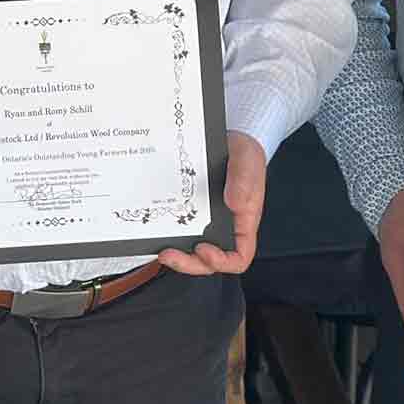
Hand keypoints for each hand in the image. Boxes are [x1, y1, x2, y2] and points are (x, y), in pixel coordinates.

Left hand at [161, 131, 265, 275]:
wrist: (229, 141)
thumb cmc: (244, 153)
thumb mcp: (247, 159)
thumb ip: (244, 180)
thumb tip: (234, 204)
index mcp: (243, 223)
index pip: (238, 257)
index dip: (221, 262)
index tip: (204, 249)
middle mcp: (223, 227)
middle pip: (208, 260)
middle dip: (189, 263)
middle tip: (169, 255)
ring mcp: (205, 222)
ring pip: (191, 249)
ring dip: (176, 254)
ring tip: (160, 249)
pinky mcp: (190, 212)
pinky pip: (180, 230)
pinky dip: (168, 233)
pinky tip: (156, 227)